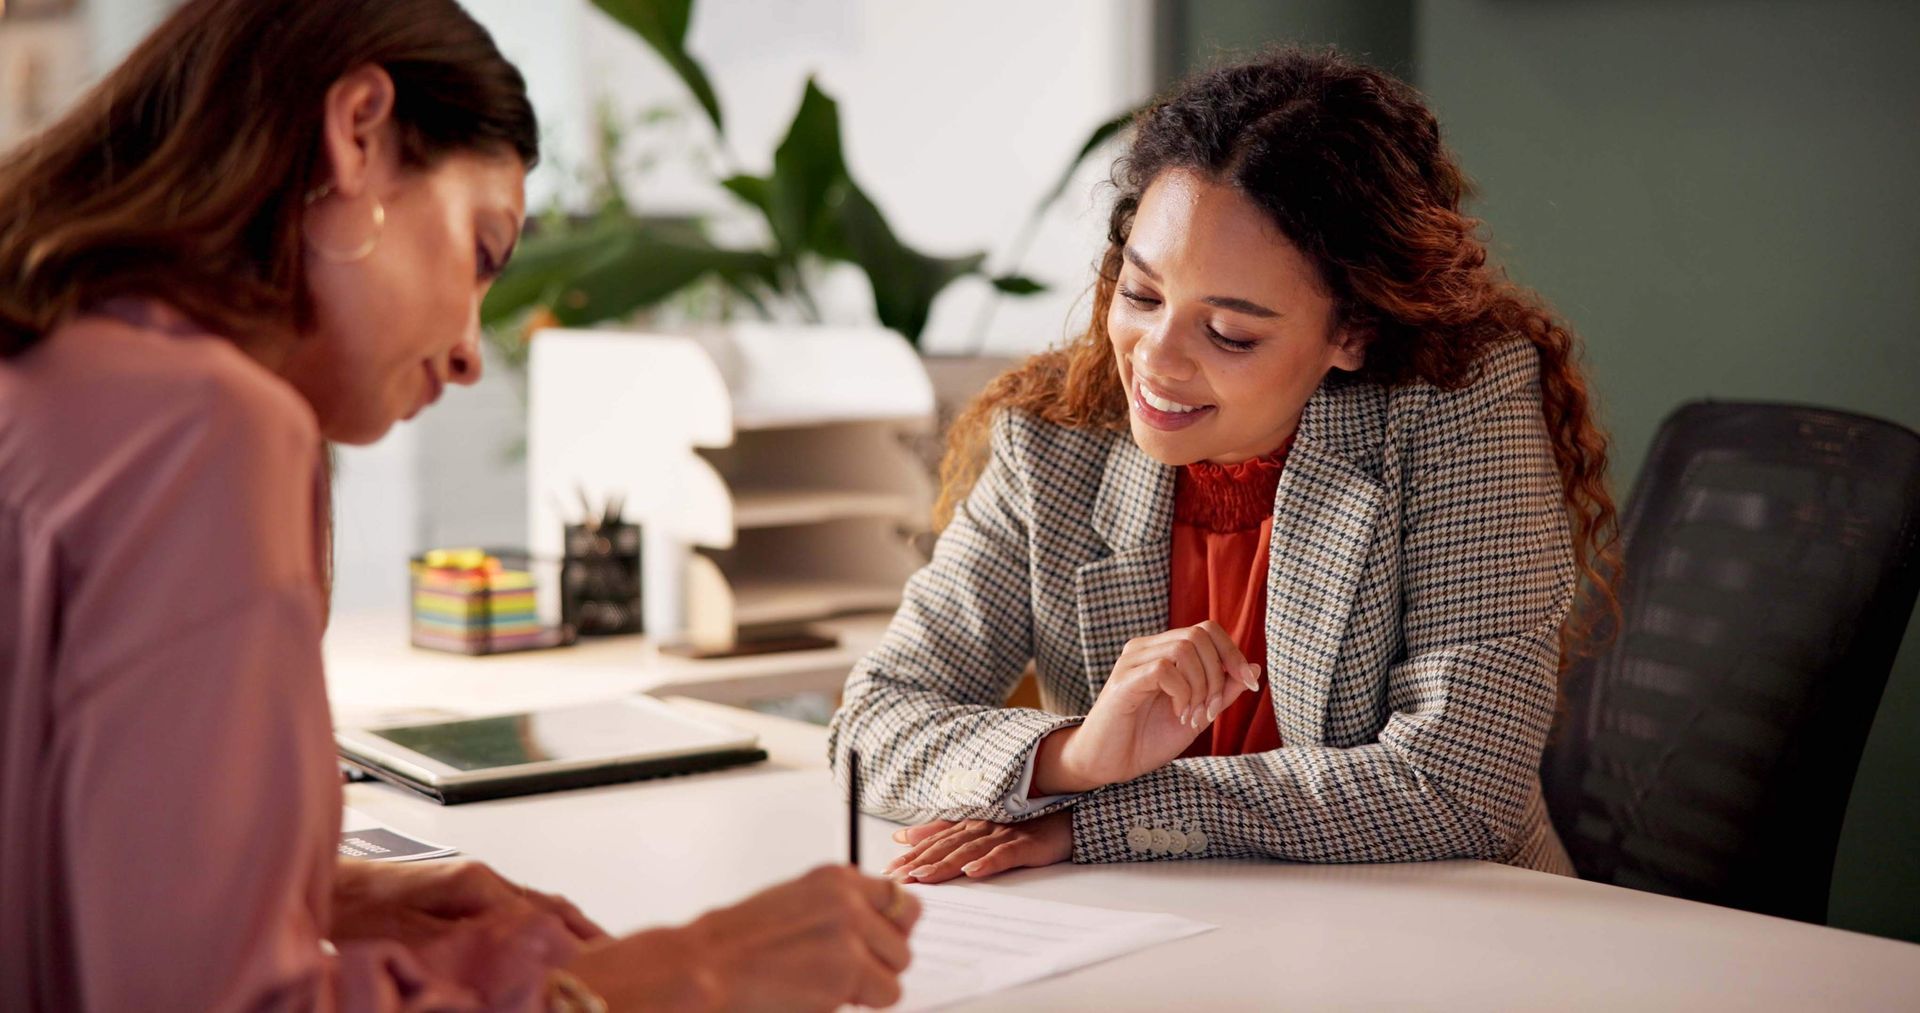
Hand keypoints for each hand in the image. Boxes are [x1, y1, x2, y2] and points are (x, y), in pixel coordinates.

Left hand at [331, 858, 605, 949]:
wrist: (323, 886)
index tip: (599, 965)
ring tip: (599, 953)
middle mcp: (483, 879)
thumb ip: (470, 939)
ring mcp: (476, 883)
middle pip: (553, 909)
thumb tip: (520, 944)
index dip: (574, 946)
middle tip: (615, 962)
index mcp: (477, 885)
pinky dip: (549, 925)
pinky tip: (554, 939)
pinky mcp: (465, 892)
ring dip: (571, 930)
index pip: (545, 918)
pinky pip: (523, 906)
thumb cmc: (352, 912)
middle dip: (586, 937)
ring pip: (541, 906)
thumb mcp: (411, 934)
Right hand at [566, 865, 919, 1011]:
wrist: (707, 965)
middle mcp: (847, 899)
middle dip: (885, 955)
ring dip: (873, 983)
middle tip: (856, 969)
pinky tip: (824, 996)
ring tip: (832, 984)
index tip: (882, 938)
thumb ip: (836, 908)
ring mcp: (850, 935)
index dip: (892, 924)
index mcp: (834, 878)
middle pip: (906, 931)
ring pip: (898, 967)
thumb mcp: (793, 903)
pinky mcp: (848, 971)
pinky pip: (885, 996)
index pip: (896, 895)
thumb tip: (871, 926)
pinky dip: (860, 1004)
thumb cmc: (735, 943)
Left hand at [884, 812, 1071, 882]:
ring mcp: (1005, 833)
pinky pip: (1005, 853)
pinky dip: (989, 861)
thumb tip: (904, 835)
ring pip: (969, 850)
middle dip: (919, 862)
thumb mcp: (980, 826)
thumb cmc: (1024, 823)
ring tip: (924, 876)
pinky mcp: (1027, 843)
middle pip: (946, 846)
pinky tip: (974, 871)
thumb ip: (942, 830)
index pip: (935, 841)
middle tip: (896, 878)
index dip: (911, 854)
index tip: (888, 869)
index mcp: (970, 824)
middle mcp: (983, 826)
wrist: (1069, 813)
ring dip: (945, 864)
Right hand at [1034, 621, 1258, 793]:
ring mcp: (1132, 661)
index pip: (1206, 629)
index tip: (1250, 684)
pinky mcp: (1123, 680)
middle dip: (1218, 674)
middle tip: (1210, 710)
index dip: (1233, 653)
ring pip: (1184, 648)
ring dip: (1201, 686)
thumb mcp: (1197, 715)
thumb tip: (1253, 667)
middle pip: (1199, 634)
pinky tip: (1178, 713)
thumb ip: (1222, 692)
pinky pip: (1164, 669)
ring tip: (1192, 715)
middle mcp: (1145, 648)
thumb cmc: (1146, 740)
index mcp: (1162, 652)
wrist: (1107, 765)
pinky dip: (1182, 693)